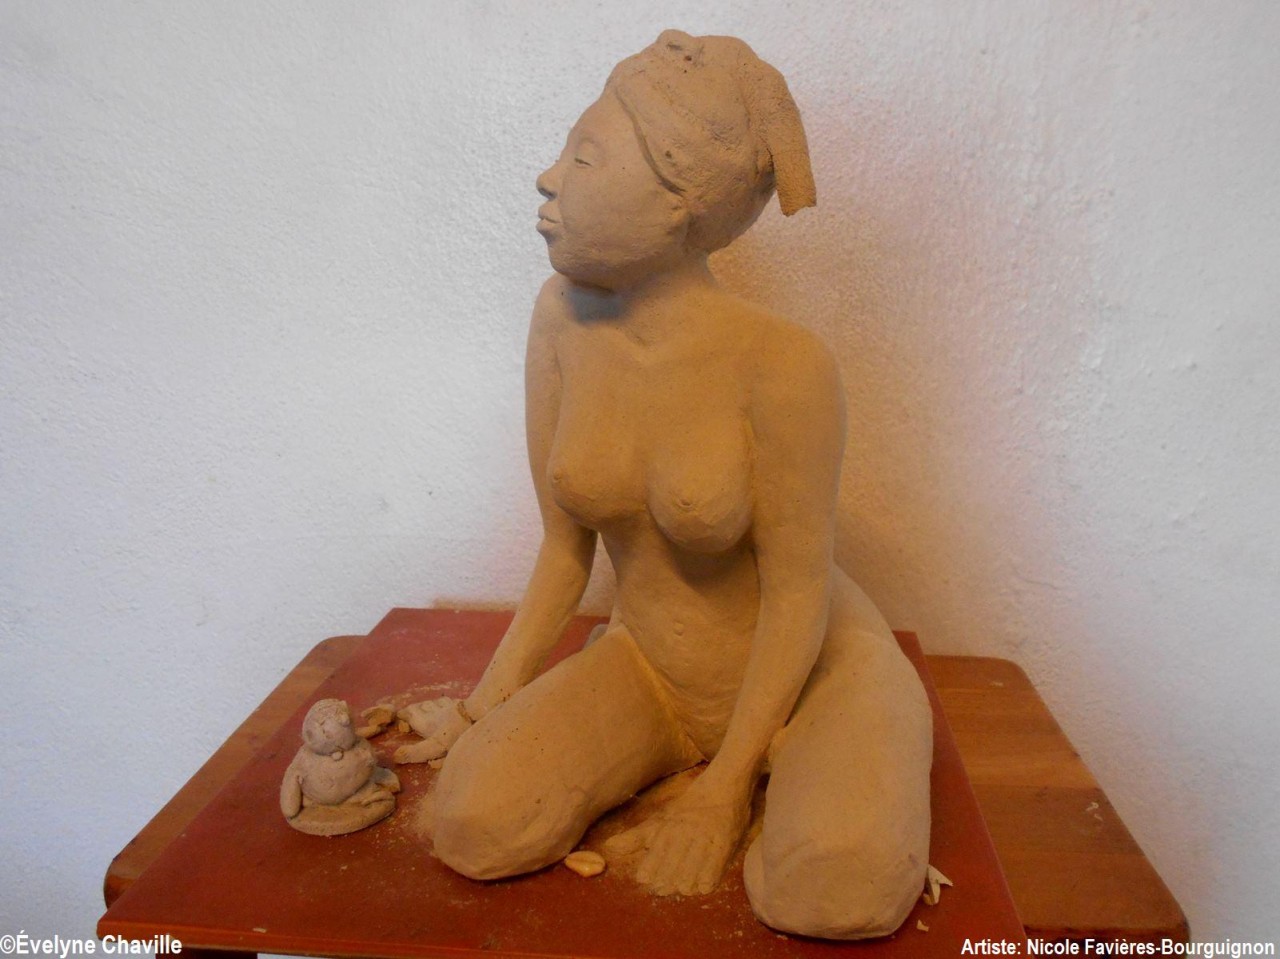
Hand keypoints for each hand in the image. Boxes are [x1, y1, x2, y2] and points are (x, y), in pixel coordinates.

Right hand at [393, 696, 471, 763]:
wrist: (482, 714)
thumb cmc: (456, 733)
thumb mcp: (434, 747)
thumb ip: (416, 752)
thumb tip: (396, 756)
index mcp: (427, 721)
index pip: (410, 713)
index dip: (404, 715)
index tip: (399, 717)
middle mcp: (436, 711)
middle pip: (422, 706)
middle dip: (416, 709)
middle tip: (413, 715)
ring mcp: (451, 706)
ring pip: (437, 702)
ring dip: (430, 705)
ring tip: (429, 711)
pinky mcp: (466, 705)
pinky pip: (453, 702)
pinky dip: (447, 704)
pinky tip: (451, 707)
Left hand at [604, 776, 750, 895]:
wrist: (722, 788)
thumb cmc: (686, 809)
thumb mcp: (658, 821)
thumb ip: (634, 838)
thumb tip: (608, 848)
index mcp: (665, 828)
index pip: (652, 860)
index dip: (649, 872)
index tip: (647, 878)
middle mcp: (683, 832)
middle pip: (670, 867)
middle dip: (667, 881)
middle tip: (666, 886)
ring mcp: (704, 837)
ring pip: (690, 871)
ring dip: (686, 882)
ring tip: (684, 886)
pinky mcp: (724, 842)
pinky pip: (714, 868)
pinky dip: (707, 879)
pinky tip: (703, 885)